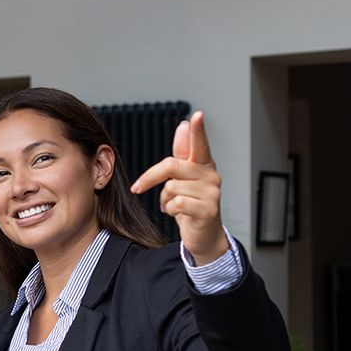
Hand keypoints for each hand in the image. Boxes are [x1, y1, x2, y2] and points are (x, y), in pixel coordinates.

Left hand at [129, 111, 229, 264]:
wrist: (204, 236)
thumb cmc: (192, 204)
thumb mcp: (185, 178)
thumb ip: (183, 153)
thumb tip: (183, 126)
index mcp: (204, 165)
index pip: (200, 143)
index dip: (198, 130)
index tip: (198, 115)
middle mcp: (211, 176)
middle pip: (171, 166)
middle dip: (151, 178)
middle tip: (139, 187)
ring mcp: (212, 193)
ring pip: (171, 188)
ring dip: (164, 200)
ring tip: (173, 205)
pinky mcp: (208, 210)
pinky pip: (176, 203)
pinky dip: (169, 210)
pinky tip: (177, 213)